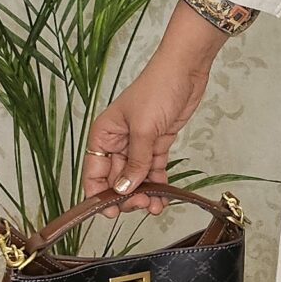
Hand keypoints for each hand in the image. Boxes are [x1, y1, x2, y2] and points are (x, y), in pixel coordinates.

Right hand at [81, 47, 214, 216]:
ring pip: (136, 177)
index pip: (94, 172)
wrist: (186, 70)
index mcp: (103, 134)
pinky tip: (163, 198)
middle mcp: (118, 142)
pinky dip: (158, 184)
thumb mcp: (144, 129)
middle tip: (141, 205)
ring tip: (155, 206)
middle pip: (116, 179)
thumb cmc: (157, 90)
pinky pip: (153, 170)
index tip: (112, 211)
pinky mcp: (157, 144)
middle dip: (127, 196)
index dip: (99, 195)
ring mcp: (138, 144)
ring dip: (144, 194)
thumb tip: (123, 190)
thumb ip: (135, 162)